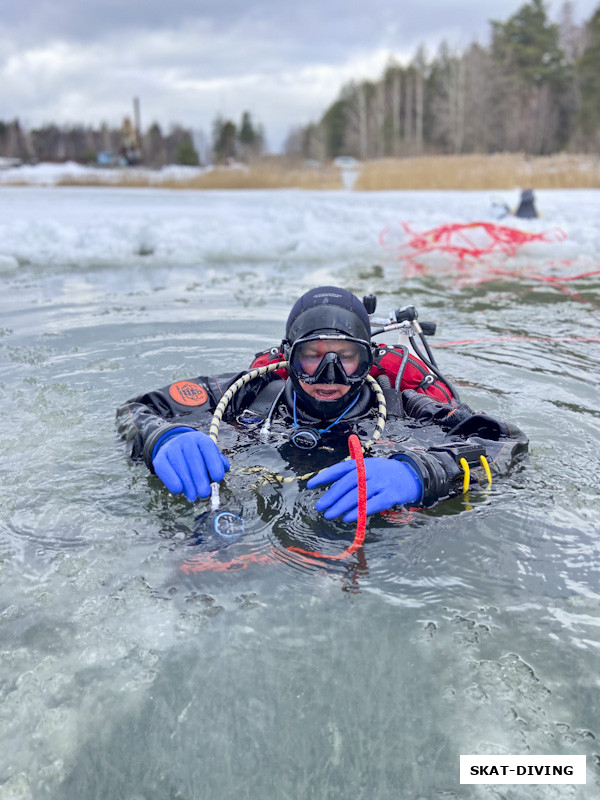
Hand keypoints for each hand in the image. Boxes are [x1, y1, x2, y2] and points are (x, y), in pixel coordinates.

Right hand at [152, 430, 229, 501]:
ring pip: (180, 466)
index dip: (214, 463)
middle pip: (194, 459)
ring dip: (187, 484)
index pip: (208, 448)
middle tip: (204, 493)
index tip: (218, 478)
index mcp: (200, 439)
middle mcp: (186, 440)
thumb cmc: (197, 457)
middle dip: (200, 478)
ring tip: (193, 496)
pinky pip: (165, 469)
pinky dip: (171, 480)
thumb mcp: (208, 456)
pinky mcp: (160, 457)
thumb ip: (218, 462)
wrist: (174, 448)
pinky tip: (178, 490)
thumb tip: (225, 469)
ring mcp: (172, 447)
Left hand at [307, 457, 421, 522]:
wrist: (412, 476)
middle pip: (347, 483)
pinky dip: (359, 511)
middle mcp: (371, 471)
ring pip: (358, 494)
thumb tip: (330, 489)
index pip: (340, 468)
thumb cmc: (384, 474)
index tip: (310, 485)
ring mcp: (381, 482)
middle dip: (331, 495)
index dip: (324, 476)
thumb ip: (351, 476)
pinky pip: (372, 504)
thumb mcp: (368, 468)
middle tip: (320, 506)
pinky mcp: (390, 495)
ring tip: (329, 514)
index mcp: (363, 463)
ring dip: (341, 505)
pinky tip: (347, 518)